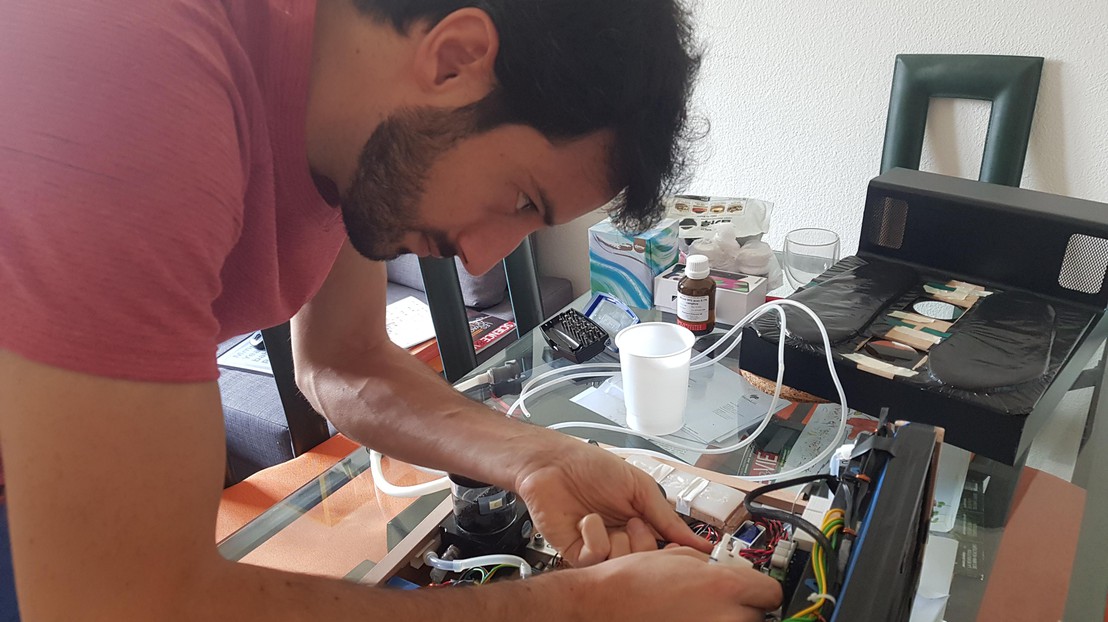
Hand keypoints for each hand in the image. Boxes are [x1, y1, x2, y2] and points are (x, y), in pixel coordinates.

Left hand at [514, 441, 711, 565]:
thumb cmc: (592, 467)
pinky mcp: (576, 552)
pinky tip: (588, 520)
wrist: (554, 463)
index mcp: (639, 523)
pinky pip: (595, 558)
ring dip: (619, 541)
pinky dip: (594, 537)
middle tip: (635, 522)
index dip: (671, 550)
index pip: (664, 549)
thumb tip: (696, 540)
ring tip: (610, 519)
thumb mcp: (640, 486)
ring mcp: (599, 546)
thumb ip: (666, 516)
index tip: (679, 548)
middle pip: (645, 562)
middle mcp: (620, 537)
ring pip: (621, 565)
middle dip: (644, 543)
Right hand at [571, 547, 782, 620]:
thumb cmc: (632, 582)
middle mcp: (725, 617)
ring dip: (725, 618)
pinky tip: (688, 620)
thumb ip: (715, 566)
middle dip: (740, 604)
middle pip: (757, 612)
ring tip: (697, 611)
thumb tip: (732, 574)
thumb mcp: (680, 558)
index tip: (752, 588)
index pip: (771, 591)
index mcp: (723, 587)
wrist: (603, 604)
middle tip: (716, 599)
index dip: (759, 587)